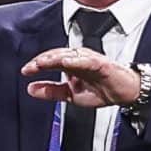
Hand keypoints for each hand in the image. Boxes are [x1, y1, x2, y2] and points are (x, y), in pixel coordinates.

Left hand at [22, 46, 142, 108]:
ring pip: (70, 55)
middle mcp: (78, 59)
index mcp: (71, 65)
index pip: (50, 60)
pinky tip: (66, 62)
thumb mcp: (71, 95)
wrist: (125, 93)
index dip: (37, 65)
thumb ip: (51, 91)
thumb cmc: (101, 90)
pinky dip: (77, 60)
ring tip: (43, 62)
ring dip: (55, 57)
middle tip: (30, 67)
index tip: (25, 71)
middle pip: (57, 55)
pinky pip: (88, 60)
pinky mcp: (102, 64)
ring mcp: (90, 60)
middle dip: (43, 60)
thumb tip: (31, 88)